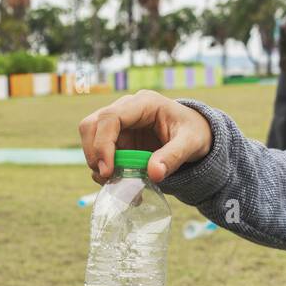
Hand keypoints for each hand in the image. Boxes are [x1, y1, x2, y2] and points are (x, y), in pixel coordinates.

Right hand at [79, 90, 212, 184]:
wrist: (196, 135)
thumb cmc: (194, 133)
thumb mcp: (191, 144)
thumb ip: (174, 157)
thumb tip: (154, 174)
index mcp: (143, 103)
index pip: (110, 117)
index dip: (102, 144)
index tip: (108, 170)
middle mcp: (125, 110)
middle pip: (91, 125)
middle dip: (93, 153)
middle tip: (107, 177)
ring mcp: (118, 125)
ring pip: (90, 139)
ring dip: (96, 163)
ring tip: (116, 181)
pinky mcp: (116, 140)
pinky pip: (99, 154)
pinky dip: (104, 170)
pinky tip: (122, 182)